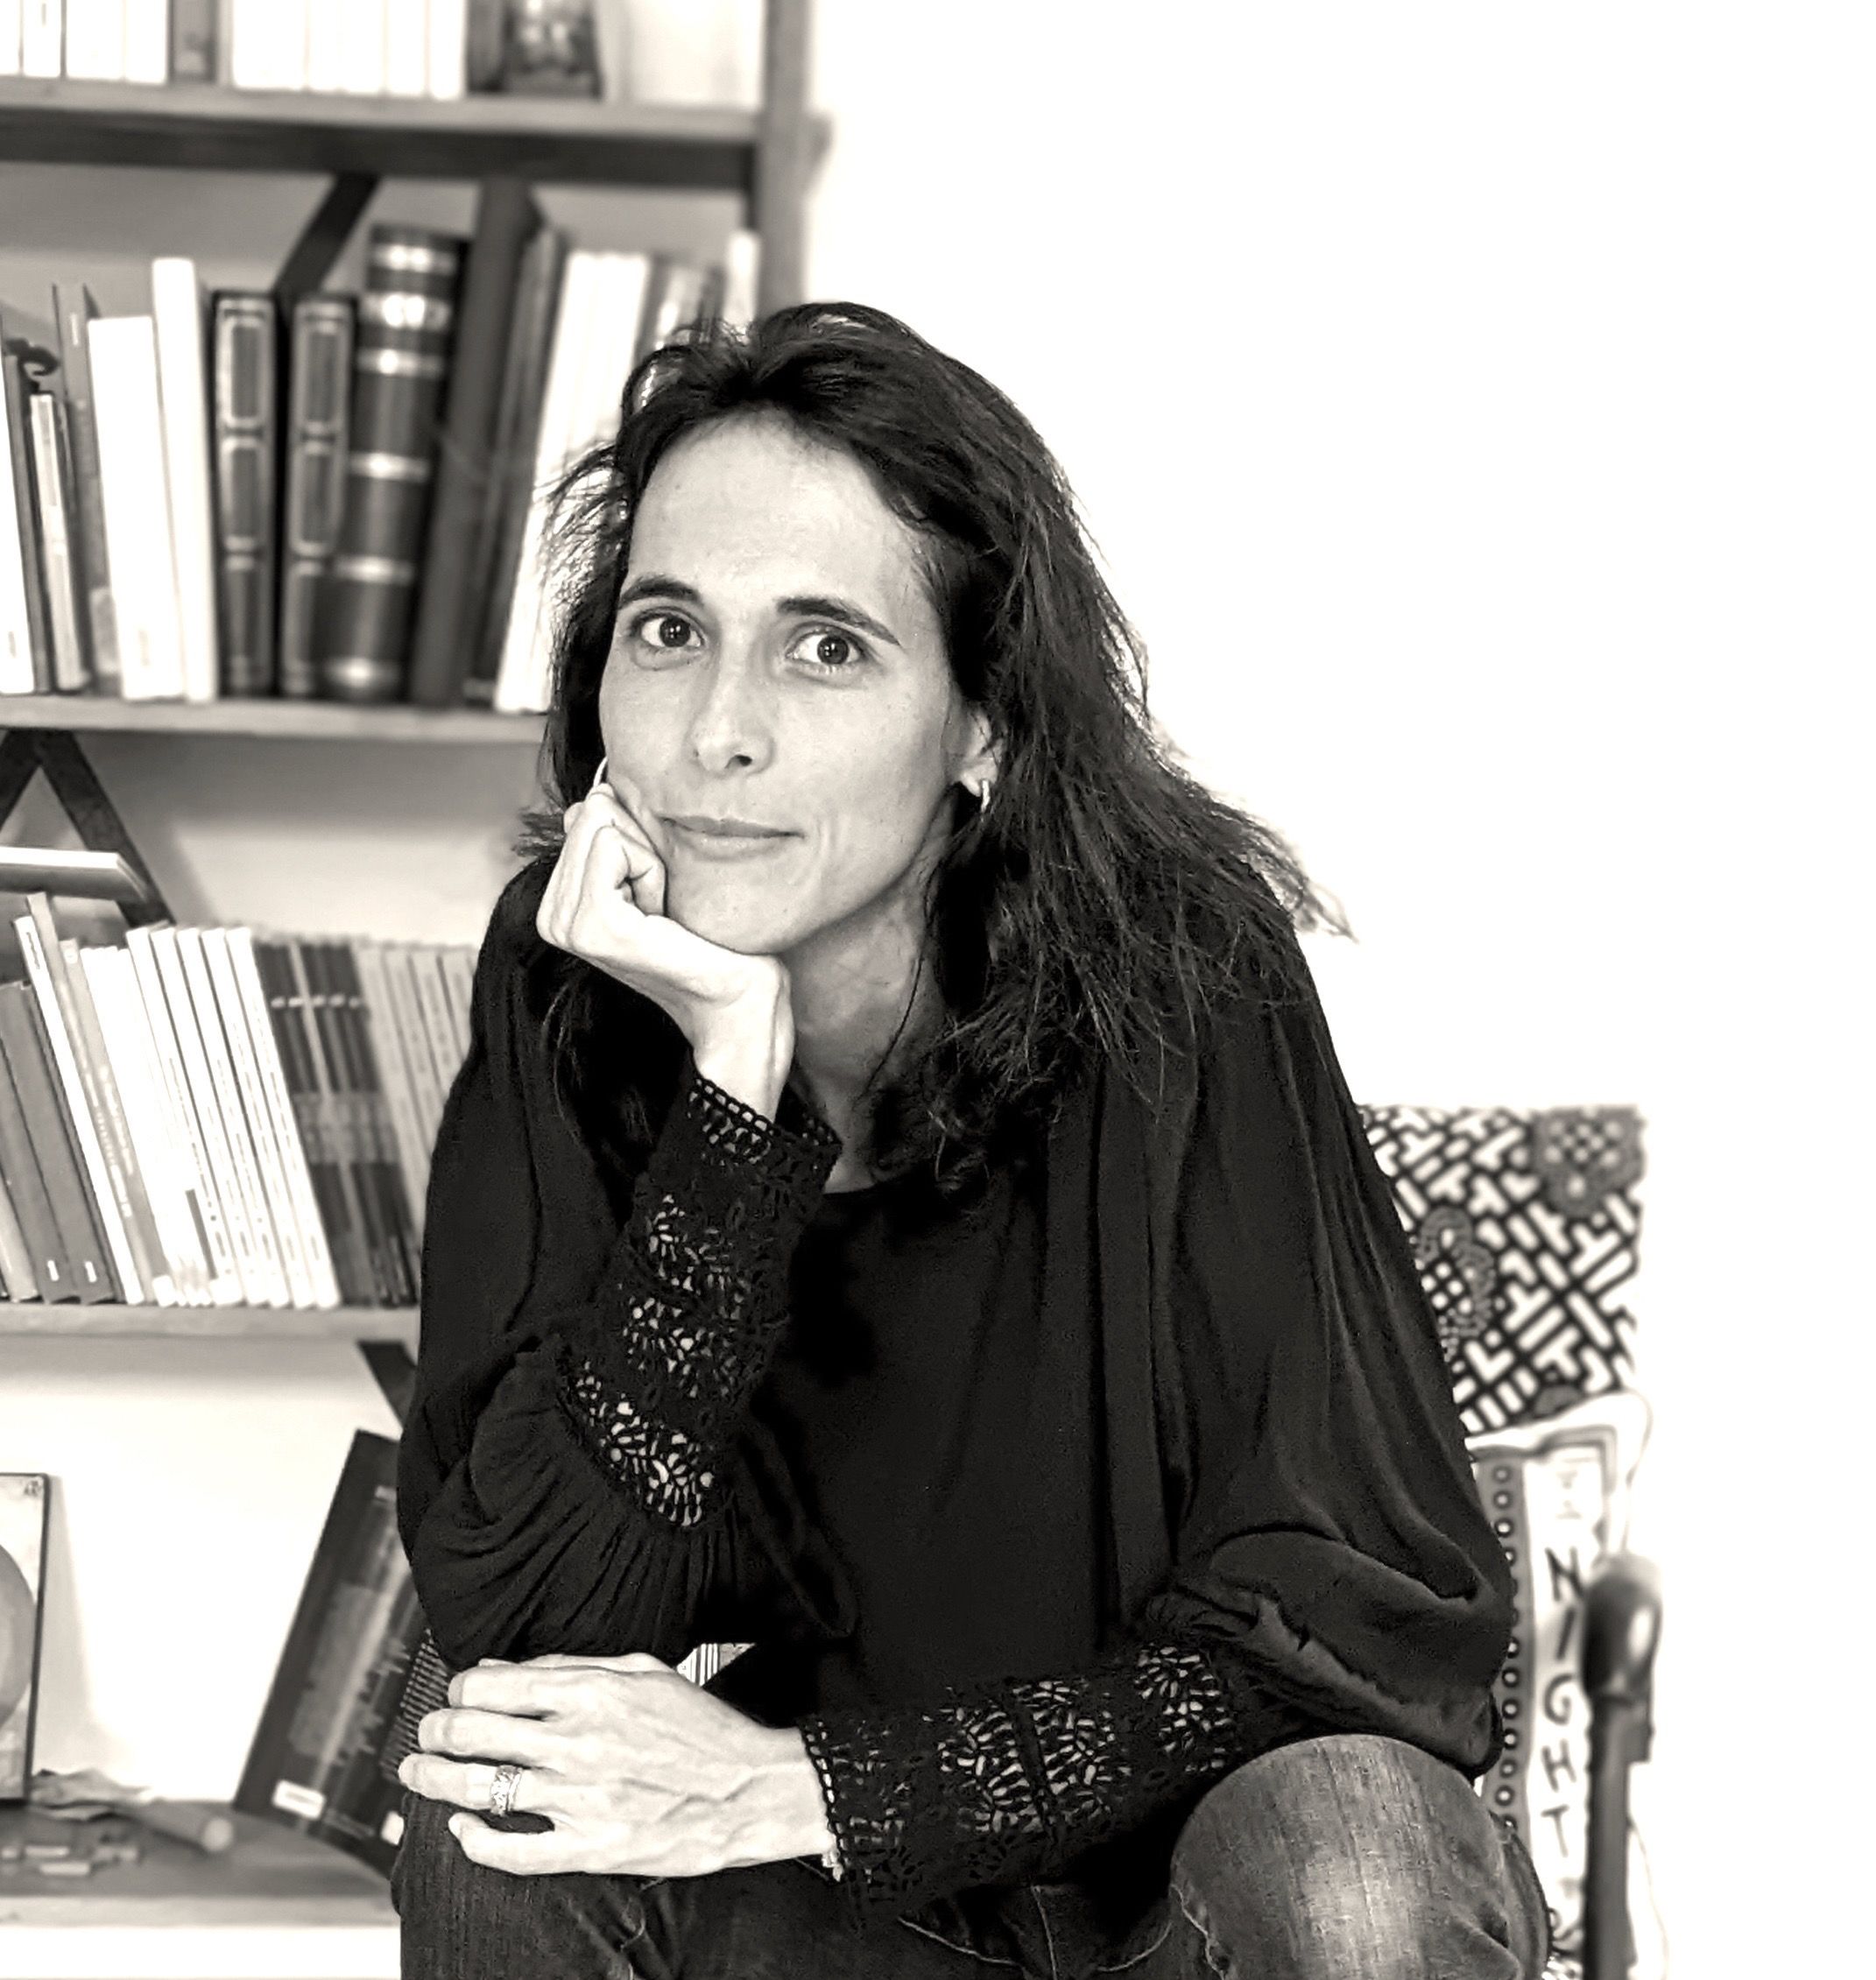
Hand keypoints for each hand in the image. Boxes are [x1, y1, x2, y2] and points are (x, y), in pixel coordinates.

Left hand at [396, 1652, 834, 1878]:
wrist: (749, 1789)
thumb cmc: (701, 1728)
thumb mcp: (643, 1671)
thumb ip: (570, 1666)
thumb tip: (504, 1670)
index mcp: (591, 1693)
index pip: (491, 1685)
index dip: (459, 1689)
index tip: (456, 1695)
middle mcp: (577, 1743)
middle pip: (473, 1733)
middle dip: (434, 1732)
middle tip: (425, 1734)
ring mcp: (580, 1799)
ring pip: (481, 1789)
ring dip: (435, 1781)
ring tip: (418, 1775)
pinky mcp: (590, 1848)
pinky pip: (514, 1851)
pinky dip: (476, 1840)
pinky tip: (462, 1828)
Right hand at [536, 762, 793, 1115]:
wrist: (738, 999)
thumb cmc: (711, 939)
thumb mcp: (658, 878)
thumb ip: (620, 838)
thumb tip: (593, 796)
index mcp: (560, 908)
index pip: (587, 815)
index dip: (638, 845)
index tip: (658, 898)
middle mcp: (552, 918)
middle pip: (591, 813)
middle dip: (643, 848)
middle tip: (664, 906)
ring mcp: (567, 926)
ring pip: (603, 825)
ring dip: (651, 861)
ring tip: (665, 914)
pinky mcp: (594, 925)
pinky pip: (615, 845)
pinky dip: (653, 869)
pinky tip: (665, 915)